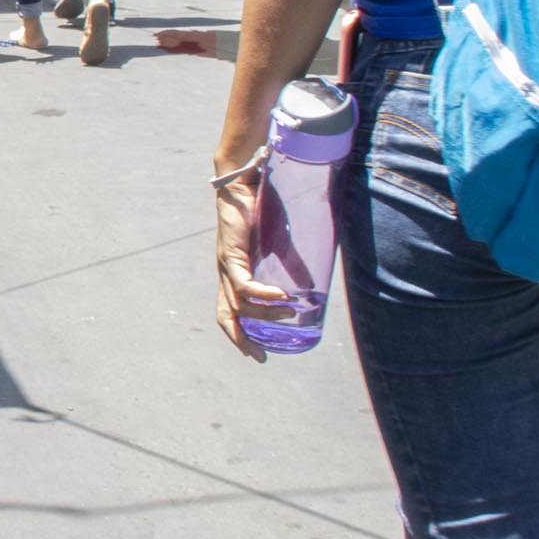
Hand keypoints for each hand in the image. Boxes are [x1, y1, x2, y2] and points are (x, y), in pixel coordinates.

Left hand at [211, 159, 293, 361]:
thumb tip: (312, 284)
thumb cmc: (259, 211)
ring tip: (289, 311)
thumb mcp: (278, 244)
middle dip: (243, 339)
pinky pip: (244, 283)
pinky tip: (279, 297)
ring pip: (239, 302)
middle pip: (228, 315)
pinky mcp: (231, 253)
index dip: (238, 334)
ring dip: (265, 313)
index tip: (256, 353)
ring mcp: (226, 264)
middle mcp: (226, 273)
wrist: (241, 183)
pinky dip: (262, 294)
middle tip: (261, 356)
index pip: (229, 311)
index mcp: (234, 274)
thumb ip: (292, 263)